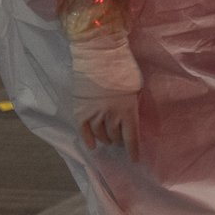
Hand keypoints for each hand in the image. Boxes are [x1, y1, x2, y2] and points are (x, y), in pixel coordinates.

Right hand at [67, 28, 142, 158]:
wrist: (97, 54)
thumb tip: (131, 116)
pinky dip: (88, 139)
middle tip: (120, 140)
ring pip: (100, 134)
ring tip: (108, 139)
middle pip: (115, 136)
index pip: (131, 138)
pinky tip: (92, 145)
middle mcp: (110, 116)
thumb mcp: (135, 88)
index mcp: (127, 110)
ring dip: (105, 138)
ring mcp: (93, 114)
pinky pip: (83, 130)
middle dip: (118, 140)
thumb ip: (132, 104)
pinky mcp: (79, 110)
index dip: (133, 151)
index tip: (134, 160)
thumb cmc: (122, 67)